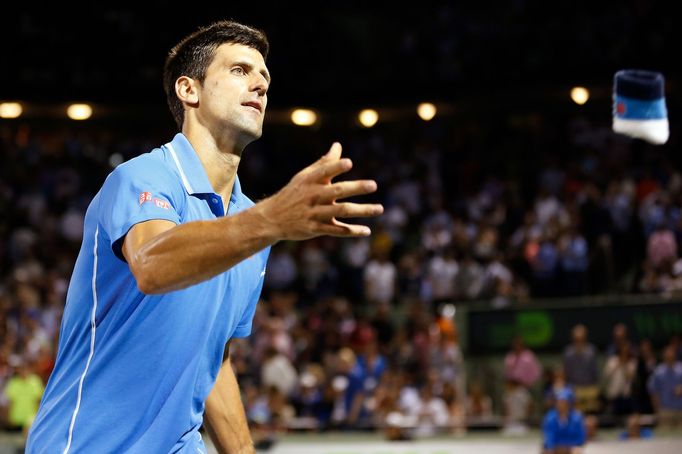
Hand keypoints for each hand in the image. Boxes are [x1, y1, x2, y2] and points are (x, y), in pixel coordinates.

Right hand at [258, 142, 382, 239]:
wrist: (273, 218)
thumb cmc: (294, 193)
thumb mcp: (305, 176)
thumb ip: (324, 163)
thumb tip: (338, 145)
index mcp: (311, 181)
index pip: (324, 171)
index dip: (336, 167)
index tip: (348, 163)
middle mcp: (314, 196)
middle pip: (338, 191)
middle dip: (356, 188)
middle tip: (373, 185)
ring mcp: (315, 213)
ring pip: (342, 211)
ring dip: (362, 210)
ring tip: (380, 208)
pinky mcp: (316, 228)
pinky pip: (337, 230)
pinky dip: (352, 231)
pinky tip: (367, 231)